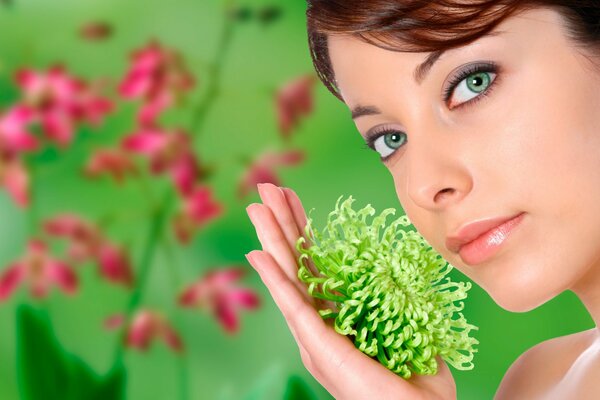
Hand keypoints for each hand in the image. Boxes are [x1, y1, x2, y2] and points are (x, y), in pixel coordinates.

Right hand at [245, 183, 456, 399]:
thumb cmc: (416, 386)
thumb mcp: (408, 331)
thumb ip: (398, 305)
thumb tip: (401, 278)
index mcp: (335, 319)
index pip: (313, 266)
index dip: (302, 231)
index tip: (292, 200)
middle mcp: (318, 325)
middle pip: (295, 264)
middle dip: (281, 224)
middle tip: (266, 188)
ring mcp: (315, 336)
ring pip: (288, 277)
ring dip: (271, 239)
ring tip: (256, 205)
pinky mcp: (318, 346)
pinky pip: (293, 304)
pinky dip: (275, 277)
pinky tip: (260, 252)